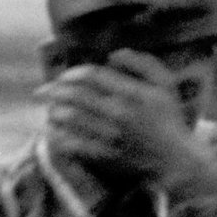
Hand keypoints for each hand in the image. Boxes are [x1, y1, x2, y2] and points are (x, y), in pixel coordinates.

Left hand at [39, 51, 216, 206]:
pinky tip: (52, 133)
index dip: (71, 74)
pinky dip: (58, 137)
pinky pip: (73, 144)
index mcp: (133, 92)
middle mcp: (119, 112)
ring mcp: (110, 136)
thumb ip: (142, 63)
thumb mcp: (165, 84)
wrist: (176, 161)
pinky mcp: (104, 157)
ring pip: (71, 119)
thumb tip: (113, 55)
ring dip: (54, 112)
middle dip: (53, 91)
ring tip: (48, 110)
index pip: (92, 76)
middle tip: (40, 92)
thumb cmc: (169, 119)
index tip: (61, 77)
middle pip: (76, 96)